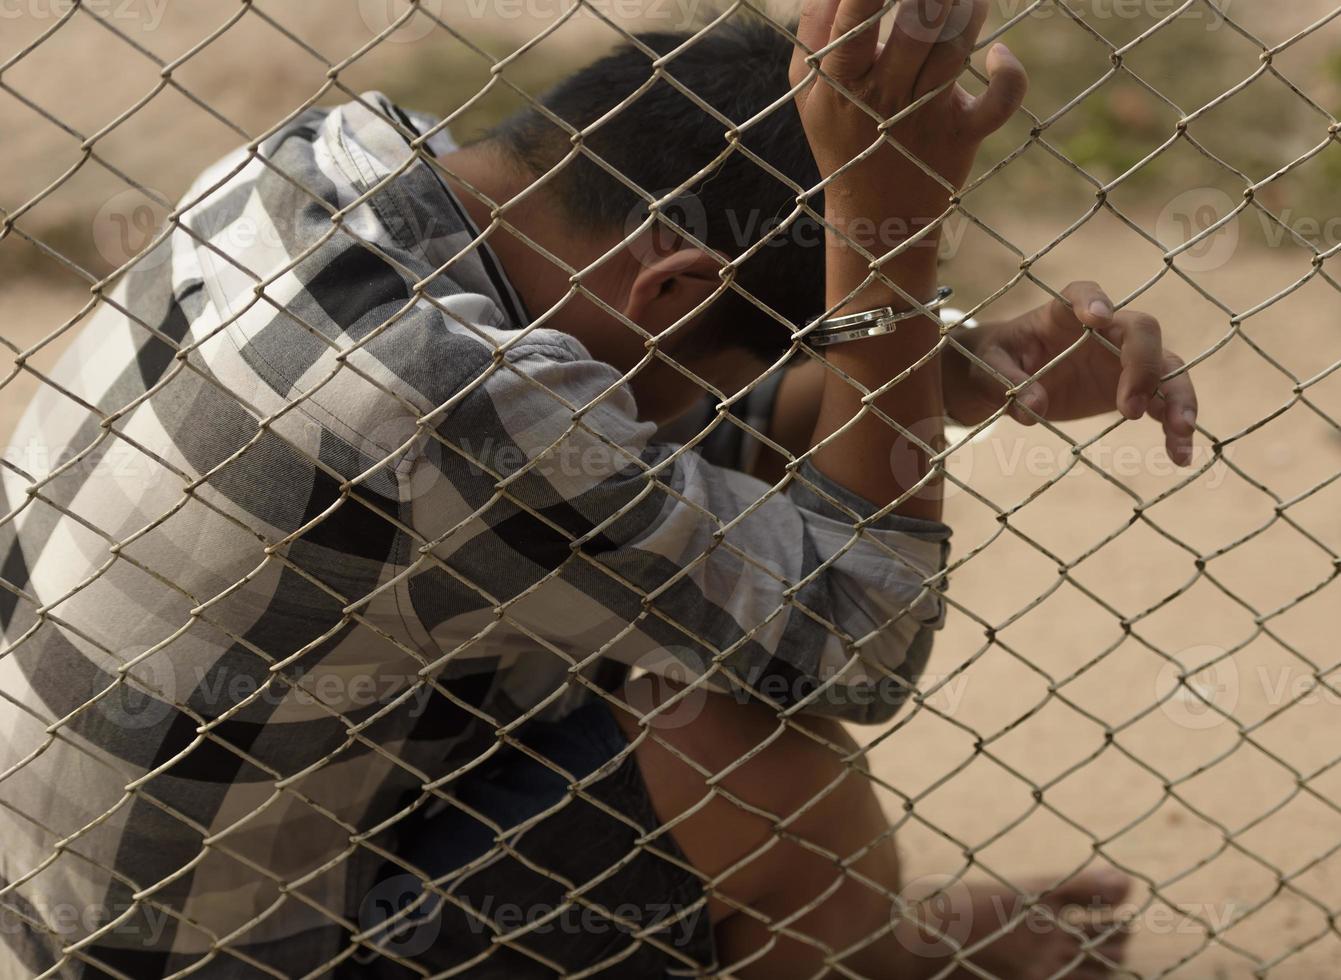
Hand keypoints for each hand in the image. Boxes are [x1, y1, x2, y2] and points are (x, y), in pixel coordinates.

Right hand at [789, 0, 1027, 254]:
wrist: (874, 214)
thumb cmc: (841, 133)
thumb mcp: (810, 90)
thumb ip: (815, 29)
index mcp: (842, 80)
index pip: (852, 23)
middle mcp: (884, 96)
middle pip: (916, 27)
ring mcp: (926, 117)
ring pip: (955, 48)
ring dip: (969, 8)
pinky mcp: (963, 133)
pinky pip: (999, 102)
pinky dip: (1009, 76)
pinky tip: (997, 56)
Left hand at [946, 282, 1199, 465]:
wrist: (1008, 376)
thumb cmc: (998, 360)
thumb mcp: (988, 368)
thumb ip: (1008, 382)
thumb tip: (1033, 409)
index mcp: (1062, 314)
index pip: (1083, 293)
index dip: (1093, 300)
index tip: (1099, 317)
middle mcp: (1104, 330)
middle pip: (1141, 331)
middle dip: (1143, 366)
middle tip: (1128, 410)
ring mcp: (1124, 358)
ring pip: (1166, 366)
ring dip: (1178, 397)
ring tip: (1180, 432)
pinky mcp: (1134, 388)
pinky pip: (1165, 402)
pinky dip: (1175, 428)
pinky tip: (1180, 456)